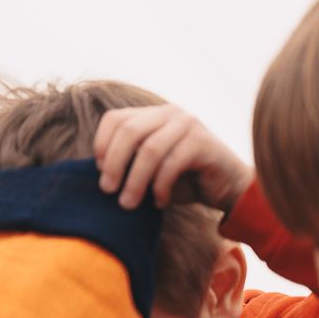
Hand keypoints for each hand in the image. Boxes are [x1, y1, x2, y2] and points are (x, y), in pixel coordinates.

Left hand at [94, 105, 252, 211]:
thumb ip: (125, 162)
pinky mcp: (203, 142)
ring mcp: (188, 124)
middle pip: (129, 131)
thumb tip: (94, 172)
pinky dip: (160, 186)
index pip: (114, 119)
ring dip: (135, 180)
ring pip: (150, 150)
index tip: (98, 172)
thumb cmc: (179, 179)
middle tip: (107, 191)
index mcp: (150, 115)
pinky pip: (172, 163)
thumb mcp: (145, 168)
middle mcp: (168, 113)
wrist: (224, 186)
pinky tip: (158, 202)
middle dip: (114, 163)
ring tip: (128, 204)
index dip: (101, 144)